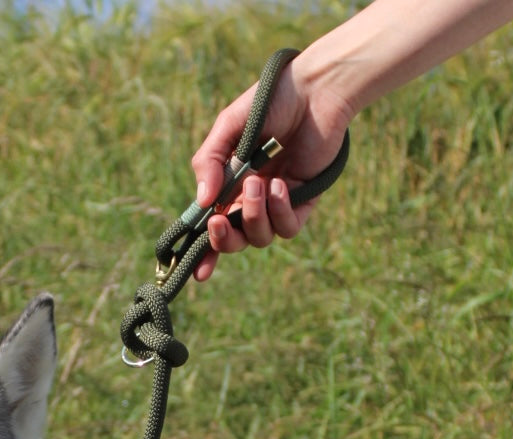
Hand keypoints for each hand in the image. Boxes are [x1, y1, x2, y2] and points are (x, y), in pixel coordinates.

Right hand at [190, 59, 353, 278]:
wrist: (314, 90)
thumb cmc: (270, 102)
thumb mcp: (228, 129)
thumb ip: (209, 162)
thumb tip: (202, 203)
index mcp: (229, 185)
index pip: (213, 226)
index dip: (205, 253)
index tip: (198, 273)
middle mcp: (251, 199)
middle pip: (235, 242)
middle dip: (225, 240)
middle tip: (219, 221)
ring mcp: (278, 203)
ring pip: (260, 237)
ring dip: (253, 216)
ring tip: (259, 182)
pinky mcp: (304, 201)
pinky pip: (288, 228)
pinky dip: (280, 212)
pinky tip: (281, 184)